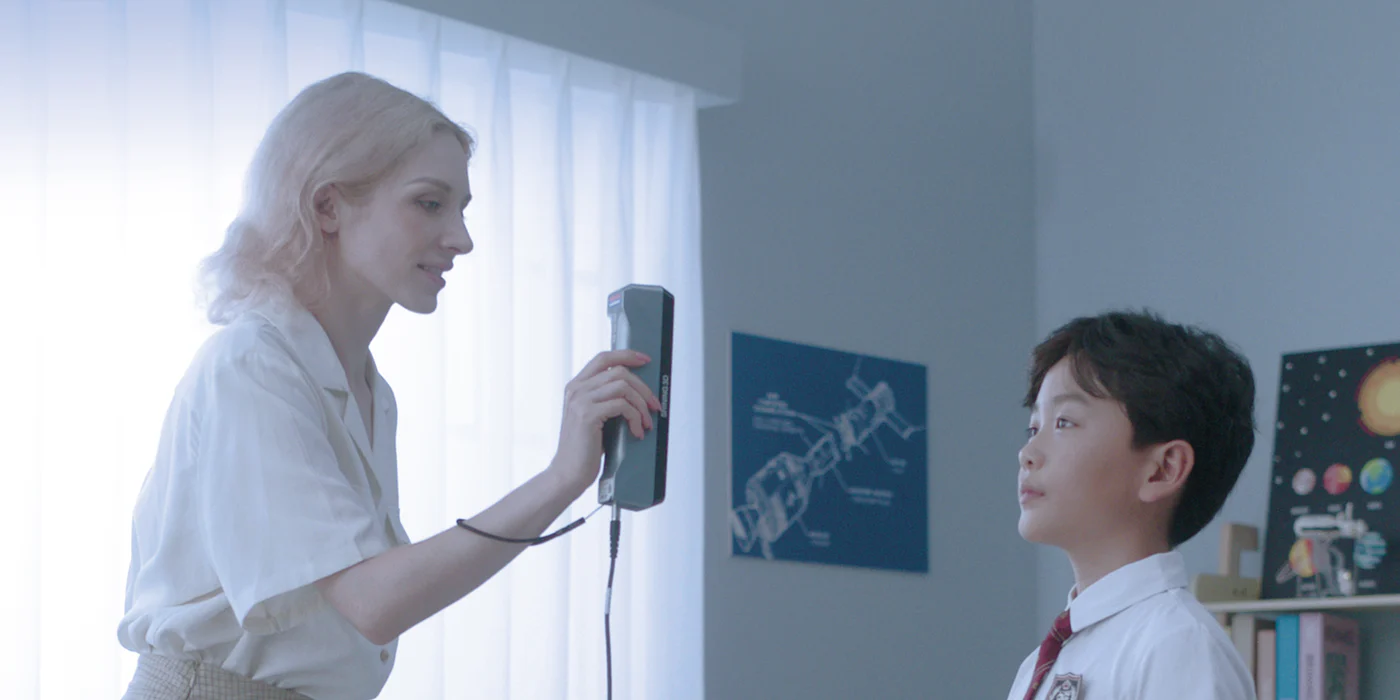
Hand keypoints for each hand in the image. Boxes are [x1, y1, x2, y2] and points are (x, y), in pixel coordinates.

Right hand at [549, 350, 660, 494]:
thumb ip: (607, 400)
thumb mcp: (594, 417)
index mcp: (576, 387)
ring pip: (623, 386)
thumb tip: (638, 392)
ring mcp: (580, 401)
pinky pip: (622, 405)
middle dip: (643, 387)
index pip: (603, 358)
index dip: (626, 355)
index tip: (645, 360)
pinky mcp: (587, 415)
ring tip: (645, 422)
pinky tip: (636, 432)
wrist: (568, 473)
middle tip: (654, 405)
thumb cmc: (584, 449)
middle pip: (618, 371)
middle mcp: (576, 389)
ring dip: (641, 405)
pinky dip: (635, 418)